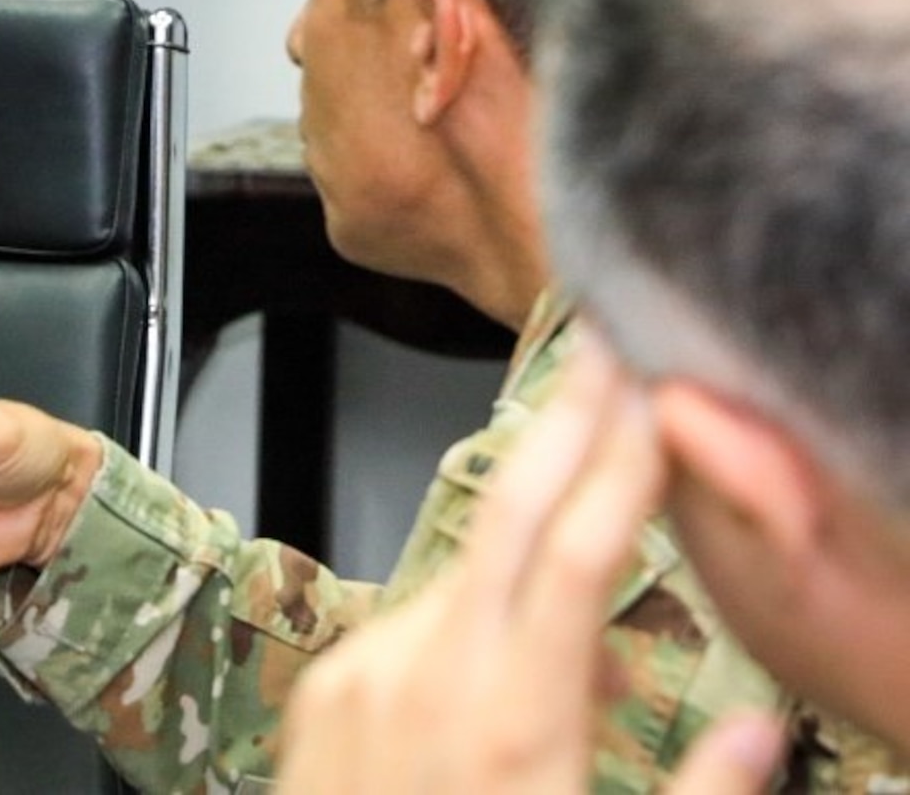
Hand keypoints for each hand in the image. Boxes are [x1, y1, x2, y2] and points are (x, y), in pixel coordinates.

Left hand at [276, 337, 788, 792]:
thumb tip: (763, 731)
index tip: (649, 390)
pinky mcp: (325, 688)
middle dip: (564, 426)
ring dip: (520, 528)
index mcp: (509, 722)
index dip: (617, 460)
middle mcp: (425, 676)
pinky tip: (501, 633)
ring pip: (461, 572)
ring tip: (579, 484)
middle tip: (607, 357)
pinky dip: (468, 609)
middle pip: (505, 517)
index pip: (574, 553)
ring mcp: (363, 674)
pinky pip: (414, 625)